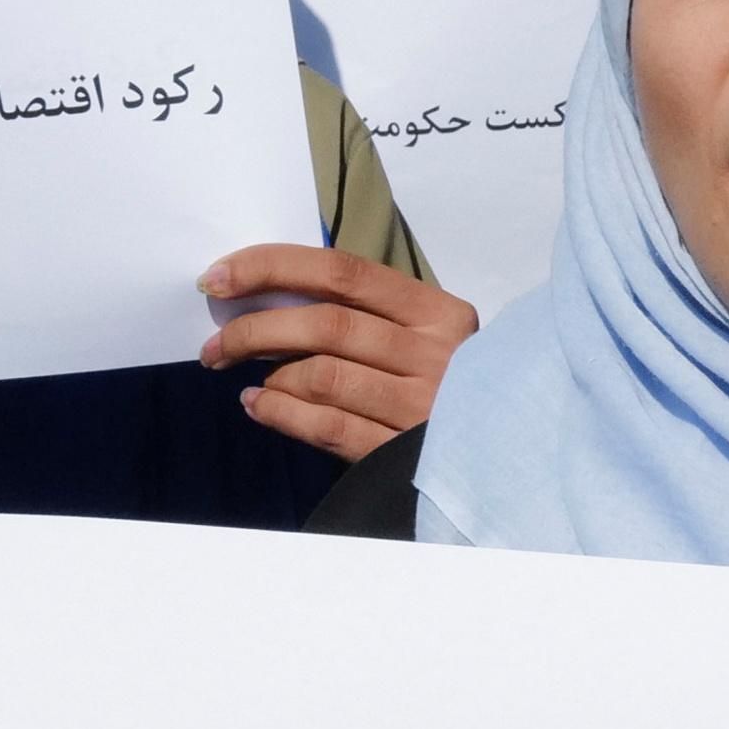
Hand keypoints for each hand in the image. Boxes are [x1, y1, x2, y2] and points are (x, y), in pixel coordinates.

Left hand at [200, 242, 475, 458]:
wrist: (512, 460)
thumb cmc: (452, 386)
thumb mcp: (426, 337)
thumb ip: (369, 314)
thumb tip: (270, 297)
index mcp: (437, 312)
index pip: (342, 272)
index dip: (271, 268)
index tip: (218, 278)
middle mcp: (435, 353)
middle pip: (326, 325)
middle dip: (253, 330)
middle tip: (216, 345)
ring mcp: (425, 405)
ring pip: (323, 376)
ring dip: (269, 375)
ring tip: (241, 377)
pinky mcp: (407, 452)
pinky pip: (330, 427)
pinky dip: (283, 414)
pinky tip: (259, 406)